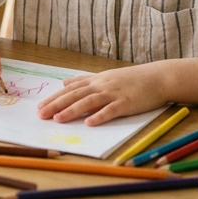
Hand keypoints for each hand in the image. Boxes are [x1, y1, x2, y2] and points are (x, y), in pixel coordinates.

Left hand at [36, 63, 166, 125]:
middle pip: (74, 95)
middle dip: (56, 104)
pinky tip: (89, 122)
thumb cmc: (131, 79)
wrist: (157, 77)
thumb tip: (65, 82)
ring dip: (72, 110)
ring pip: (88, 102)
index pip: (70, 89)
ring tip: (58, 119)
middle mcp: (101, 85)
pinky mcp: (126, 103)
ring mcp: (113, 93)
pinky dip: (100, 116)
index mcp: (95, 80)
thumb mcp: (105, 76)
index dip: (54, 98)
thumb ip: (85, 80)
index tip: (39, 106)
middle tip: (41, 114)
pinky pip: (111, 110)